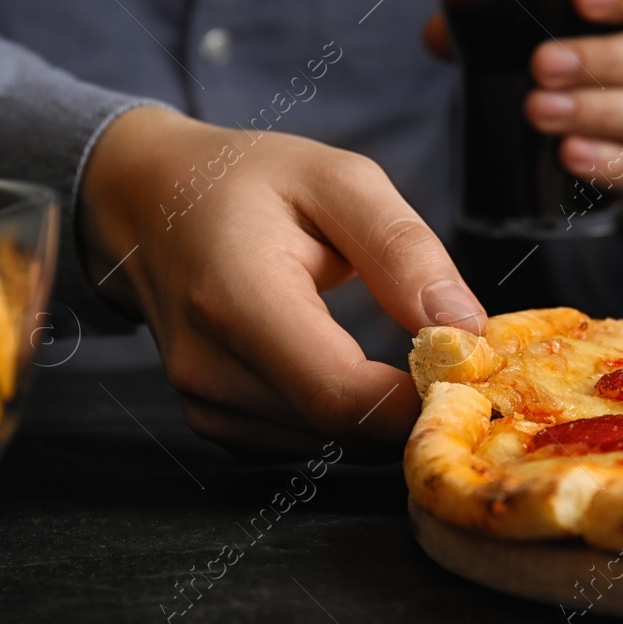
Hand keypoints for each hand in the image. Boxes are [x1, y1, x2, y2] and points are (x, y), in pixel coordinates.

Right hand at [78, 107, 485, 454]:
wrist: (150, 201)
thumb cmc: (249, 181)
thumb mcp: (340, 181)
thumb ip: (403, 251)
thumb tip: (465, 328)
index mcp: (238, 298)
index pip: (339, 394)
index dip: (417, 399)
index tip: (472, 369)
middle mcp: (210, 366)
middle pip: (339, 427)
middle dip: (412, 405)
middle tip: (457, 359)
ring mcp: (205, 403)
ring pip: (329, 443)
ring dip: (383, 414)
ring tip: (412, 356)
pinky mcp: (214, 421)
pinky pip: (305, 441)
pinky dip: (349, 416)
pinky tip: (364, 369)